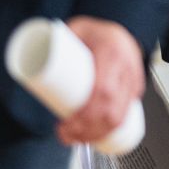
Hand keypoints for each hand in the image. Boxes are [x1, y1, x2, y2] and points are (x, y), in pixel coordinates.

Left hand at [56, 17, 143, 146]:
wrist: (123, 29)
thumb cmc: (98, 31)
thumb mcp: (77, 29)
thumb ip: (57, 41)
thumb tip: (33, 56)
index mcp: (111, 51)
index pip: (102, 91)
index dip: (85, 114)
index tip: (65, 124)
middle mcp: (125, 67)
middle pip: (110, 110)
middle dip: (87, 130)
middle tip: (66, 135)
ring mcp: (133, 80)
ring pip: (119, 117)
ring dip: (97, 134)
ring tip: (76, 139)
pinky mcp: (135, 90)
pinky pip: (126, 115)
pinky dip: (109, 131)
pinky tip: (96, 138)